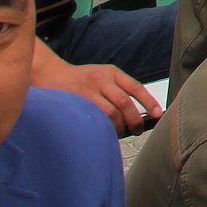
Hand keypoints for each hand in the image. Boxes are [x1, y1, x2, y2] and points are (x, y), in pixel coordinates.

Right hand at [33, 43, 160, 133]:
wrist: (49, 74)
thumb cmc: (80, 80)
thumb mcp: (101, 77)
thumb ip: (116, 90)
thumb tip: (137, 114)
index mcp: (112, 72)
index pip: (135, 87)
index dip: (149, 102)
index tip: (158, 115)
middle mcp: (102, 79)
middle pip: (125, 103)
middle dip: (135, 120)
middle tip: (137, 130)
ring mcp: (88, 90)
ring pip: (110, 114)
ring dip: (119, 128)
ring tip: (120, 134)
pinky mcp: (75, 101)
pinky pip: (94, 119)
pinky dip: (103, 129)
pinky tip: (104, 134)